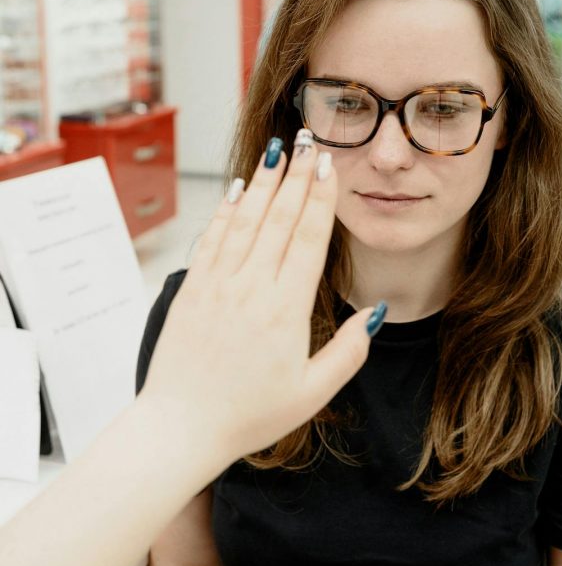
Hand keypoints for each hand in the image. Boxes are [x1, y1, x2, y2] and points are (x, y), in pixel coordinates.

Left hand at [139, 132, 380, 472]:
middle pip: (279, 218)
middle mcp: (251, 287)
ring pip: (246, 220)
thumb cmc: (249, 415)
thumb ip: (350, 352)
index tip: (328, 166)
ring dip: (264, 182)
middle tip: (308, 140)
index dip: (321, 198)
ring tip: (277, 151)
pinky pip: (214, 239)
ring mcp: (218, 284)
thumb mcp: (312, 392)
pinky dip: (227, 210)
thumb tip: (376, 312)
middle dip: (296, 176)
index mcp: (286, 308)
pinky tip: (238, 190)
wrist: (181, 425)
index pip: (308, 238)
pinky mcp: (193, 289)